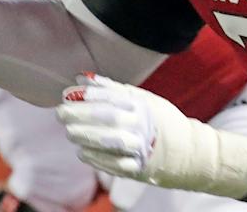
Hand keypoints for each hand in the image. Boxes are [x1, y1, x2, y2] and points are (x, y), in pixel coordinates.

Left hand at [56, 73, 246, 198]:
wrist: (186, 151)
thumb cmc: (160, 121)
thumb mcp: (142, 99)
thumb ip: (112, 90)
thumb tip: (82, 79)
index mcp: (143, 105)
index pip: (113, 97)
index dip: (90, 95)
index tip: (70, 93)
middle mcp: (143, 125)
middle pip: (107, 118)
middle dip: (80, 115)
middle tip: (61, 113)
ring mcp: (141, 147)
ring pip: (107, 141)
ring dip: (84, 136)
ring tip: (70, 132)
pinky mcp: (137, 167)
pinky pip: (111, 163)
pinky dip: (93, 157)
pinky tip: (81, 151)